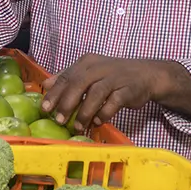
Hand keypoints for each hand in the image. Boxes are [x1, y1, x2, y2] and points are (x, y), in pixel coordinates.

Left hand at [41, 54, 162, 132]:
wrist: (145, 74)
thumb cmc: (112, 76)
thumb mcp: (89, 72)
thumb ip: (68, 78)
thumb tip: (45, 85)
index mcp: (86, 63)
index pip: (66, 77)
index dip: (54, 93)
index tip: (44, 109)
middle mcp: (99, 67)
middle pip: (79, 84)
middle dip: (67, 103)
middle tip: (59, 120)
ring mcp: (115, 77)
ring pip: (96, 93)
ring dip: (85, 112)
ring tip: (77, 126)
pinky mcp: (128, 89)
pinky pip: (114, 102)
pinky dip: (105, 113)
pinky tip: (98, 122)